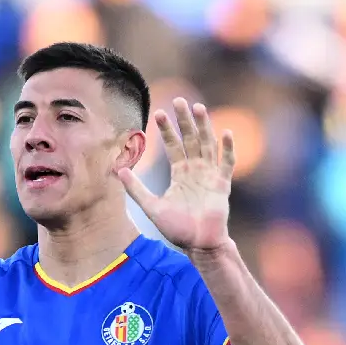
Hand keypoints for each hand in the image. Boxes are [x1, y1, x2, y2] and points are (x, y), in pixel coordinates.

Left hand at [117, 98, 234, 253]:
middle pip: (191, 139)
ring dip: (204, 126)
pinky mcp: (222, 185)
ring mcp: (210, 176)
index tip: (159, 113)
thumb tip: (118, 170)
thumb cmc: (176, 228)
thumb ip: (135, 188)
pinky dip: (227, 148)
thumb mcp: (150, 206)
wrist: (197, 244)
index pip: (173, 146)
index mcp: (180, 174)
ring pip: (208, 145)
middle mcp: (196, 171)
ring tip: (199, 108)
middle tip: (179, 100)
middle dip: (185, 121)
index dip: (166, 130)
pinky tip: (225, 133)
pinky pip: (226, 163)